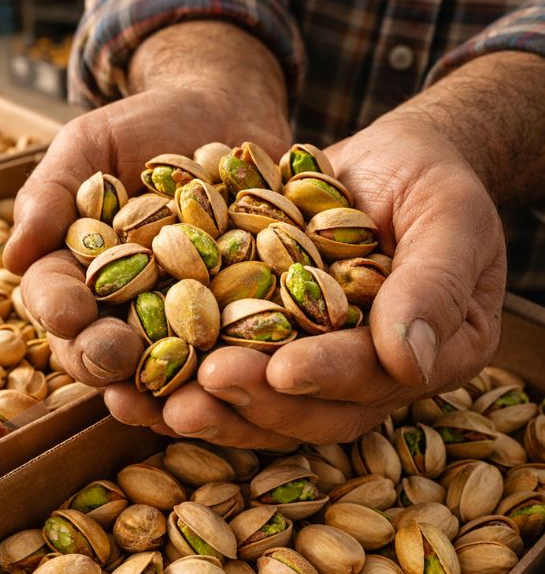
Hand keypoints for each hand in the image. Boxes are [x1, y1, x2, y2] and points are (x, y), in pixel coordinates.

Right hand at [5, 23, 291, 386]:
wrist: (223, 109)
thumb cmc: (143, 125)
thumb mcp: (89, 144)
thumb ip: (50, 194)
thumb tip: (12, 256)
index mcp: (78, 271)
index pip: (56, 298)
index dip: (58, 310)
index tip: (68, 313)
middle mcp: (124, 305)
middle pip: (102, 346)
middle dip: (103, 357)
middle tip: (114, 356)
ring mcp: (182, 314)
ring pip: (165, 364)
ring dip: (166, 386)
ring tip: (172, 395)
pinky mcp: (240, 313)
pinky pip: (237, 345)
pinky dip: (238, 361)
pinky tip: (243, 371)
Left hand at [140, 111, 505, 447]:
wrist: (389, 163)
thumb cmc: (431, 181)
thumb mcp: (449, 216)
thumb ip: (433, 283)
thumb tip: (409, 360)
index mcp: (424, 356)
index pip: (374, 377)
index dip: (330, 375)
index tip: (284, 368)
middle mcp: (364, 376)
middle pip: (307, 409)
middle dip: (252, 399)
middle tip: (201, 386)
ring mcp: (310, 363)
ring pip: (255, 404)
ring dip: (200, 407)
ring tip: (141, 401)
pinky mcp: (261, 344)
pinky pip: (218, 367)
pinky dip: (173, 375)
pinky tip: (124, 382)